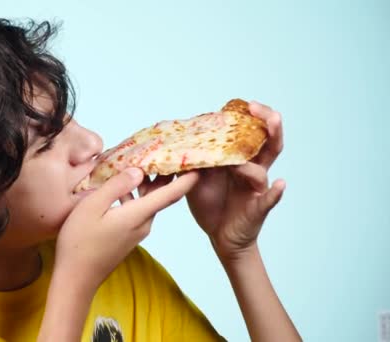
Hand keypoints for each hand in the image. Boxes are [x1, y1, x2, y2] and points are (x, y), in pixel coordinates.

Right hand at [54, 168, 198, 291]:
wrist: (76, 278)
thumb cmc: (79, 243)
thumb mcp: (92, 207)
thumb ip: (116, 186)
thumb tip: (138, 171)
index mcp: (138, 214)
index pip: (171, 193)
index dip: (187, 177)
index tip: (199, 161)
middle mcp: (143, 223)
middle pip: (162, 195)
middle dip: (167, 173)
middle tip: (166, 149)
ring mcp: (137, 231)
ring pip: (149, 202)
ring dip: (148, 183)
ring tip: (141, 160)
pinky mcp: (129, 236)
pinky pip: (139, 210)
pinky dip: (136, 195)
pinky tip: (122, 186)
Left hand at [186, 101, 285, 259]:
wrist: (220, 236)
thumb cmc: (211, 204)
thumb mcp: (197, 179)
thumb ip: (193, 161)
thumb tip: (176, 142)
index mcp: (239, 160)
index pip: (249, 135)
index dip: (249, 117)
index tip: (242, 103)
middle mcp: (253, 169)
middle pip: (267, 142)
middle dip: (266, 122)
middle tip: (257, 107)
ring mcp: (257, 187)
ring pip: (264, 166)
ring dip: (263, 150)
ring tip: (265, 133)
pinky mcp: (259, 207)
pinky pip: (270, 199)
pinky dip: (276, 192)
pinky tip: (281, 184)